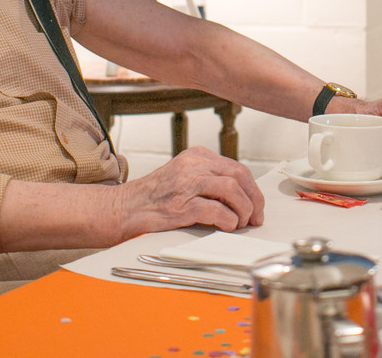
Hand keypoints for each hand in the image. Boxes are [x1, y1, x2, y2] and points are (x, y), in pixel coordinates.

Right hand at [113, 147, 263, 238]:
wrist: (124, 208)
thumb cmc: (154, 197)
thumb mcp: (183, 176)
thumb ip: (208, 180)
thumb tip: (241, 197)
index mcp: (196, 155)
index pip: (236, 167)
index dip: (252, 189)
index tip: (256, 205)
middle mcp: (192, 165)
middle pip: (238, 175)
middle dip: (253, 199)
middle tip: (255, 217)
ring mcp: (186, 183)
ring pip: (231, 189)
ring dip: (243, 209)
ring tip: (241, 223)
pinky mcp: (181, 205)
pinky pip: (216, 210)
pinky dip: (228, 220)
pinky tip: (227, 226)